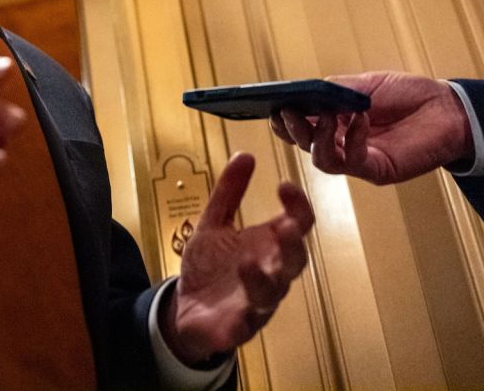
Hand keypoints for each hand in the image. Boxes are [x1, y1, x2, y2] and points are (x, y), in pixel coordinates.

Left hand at [162, 152, 313, 363]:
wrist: (186, 307)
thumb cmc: (210, 266)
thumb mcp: (214, 224)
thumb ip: (229, 193)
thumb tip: (245, 154)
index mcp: (268, 246)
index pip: (296, 224)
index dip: (297, 206)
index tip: (285, 185)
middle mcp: (270, 273)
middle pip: (294, 261)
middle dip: (293, 245)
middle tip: (287, 226)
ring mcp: (256, 303)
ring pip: (272, 293)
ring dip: (264, 278)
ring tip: (248, 261)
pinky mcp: (237, 328)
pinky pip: (245, 325)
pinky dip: (244, 319)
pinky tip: (240, 311)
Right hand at [271, 72, 473, 183]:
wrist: (448, 109)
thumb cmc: (409, 96)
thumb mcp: (364, 84)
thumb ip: (334, 89)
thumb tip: (304, 92)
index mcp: (332, 121)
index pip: (297, 125)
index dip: (281, 119)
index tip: (273, 106)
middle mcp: (340, 142)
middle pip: (302, 143)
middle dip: (292, 129)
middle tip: (288, 111)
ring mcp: (357, 158)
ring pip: (321, 159)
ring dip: (317, 137)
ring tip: (328, 115)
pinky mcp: (377, 170)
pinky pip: (352, 161)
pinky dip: (352, 139)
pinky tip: (361, 119)